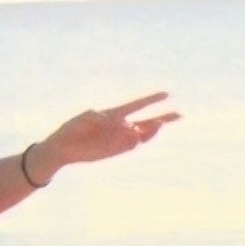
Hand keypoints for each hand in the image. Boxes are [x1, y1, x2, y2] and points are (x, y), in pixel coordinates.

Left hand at [37, 92, 180, 177]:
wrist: (63, 149)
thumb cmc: (71, 130)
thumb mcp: (82, 119)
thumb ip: (94, 116)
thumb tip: (109, 120)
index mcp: (113, 114)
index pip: (137, 105)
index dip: (151, 100)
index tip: (167, 94)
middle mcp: (120, 126)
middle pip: (147, 122)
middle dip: (163, 118)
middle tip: (180, 114)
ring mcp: (119, 140)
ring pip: (142, 135)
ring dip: (151, 130)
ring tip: (159, 123)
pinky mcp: (116, 151)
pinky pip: (130, 146)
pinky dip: (136, 140)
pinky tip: (137, 134)